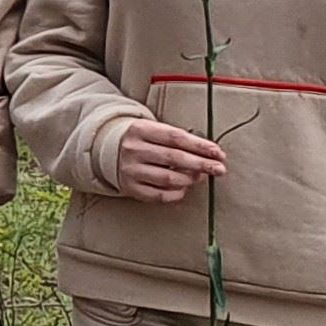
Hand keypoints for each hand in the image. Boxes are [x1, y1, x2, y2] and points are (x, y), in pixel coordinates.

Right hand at [109, 114, 234, 203]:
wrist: (107, 151)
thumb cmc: (141, 140)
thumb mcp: (154, 130)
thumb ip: (178, 139)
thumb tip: (210, 154)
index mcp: (140, 130)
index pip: (176, 138)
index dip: (200, 146)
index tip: (217, 153)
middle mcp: (133, 149)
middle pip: (174, 158)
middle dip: (201, 164)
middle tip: (219, 169)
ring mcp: (130, 169)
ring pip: (168, 178)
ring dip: (190, 179)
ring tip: (200, 177)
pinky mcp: (130, 187)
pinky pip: (159, 195)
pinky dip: (176, 193)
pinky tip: (183, 187)